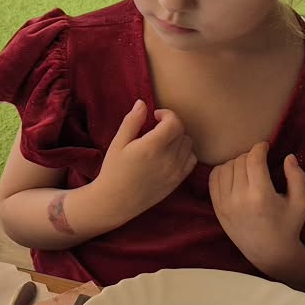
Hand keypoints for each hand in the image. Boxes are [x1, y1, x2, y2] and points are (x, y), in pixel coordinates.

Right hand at [92, 100, 196, 218]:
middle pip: (182, 132)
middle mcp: (167, 159)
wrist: (115, 201)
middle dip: (171, 125)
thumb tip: (142, 103)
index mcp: (151, 147)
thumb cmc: (113, 170)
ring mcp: (175, 171)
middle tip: (156, 128)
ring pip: (188, 144)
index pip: (174, 122)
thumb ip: (132, 122)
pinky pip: (191, 160)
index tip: (155, 116)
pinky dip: (184, 152)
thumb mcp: (117, 143)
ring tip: (163, 141)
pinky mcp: (177, 181)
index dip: (167, 114)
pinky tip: (170, 154)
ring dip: (178, 138)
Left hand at [209, 143, 304, 250]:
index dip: (259, 148)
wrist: (269, 253)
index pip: (253, 160)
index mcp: (261, 196)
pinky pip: (213, 179)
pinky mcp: (216, 208)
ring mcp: (224, 204)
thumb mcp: (300, 203)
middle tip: (259, 160)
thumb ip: (297, 177)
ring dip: (236, 162)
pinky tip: (234, 174)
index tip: (265, 146)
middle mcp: (239, 199)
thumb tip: (288, 156)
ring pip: (225, 167)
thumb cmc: (288, 226)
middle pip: (239, 161)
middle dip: (250, 155)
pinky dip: (222, 171)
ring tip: (248, 167)